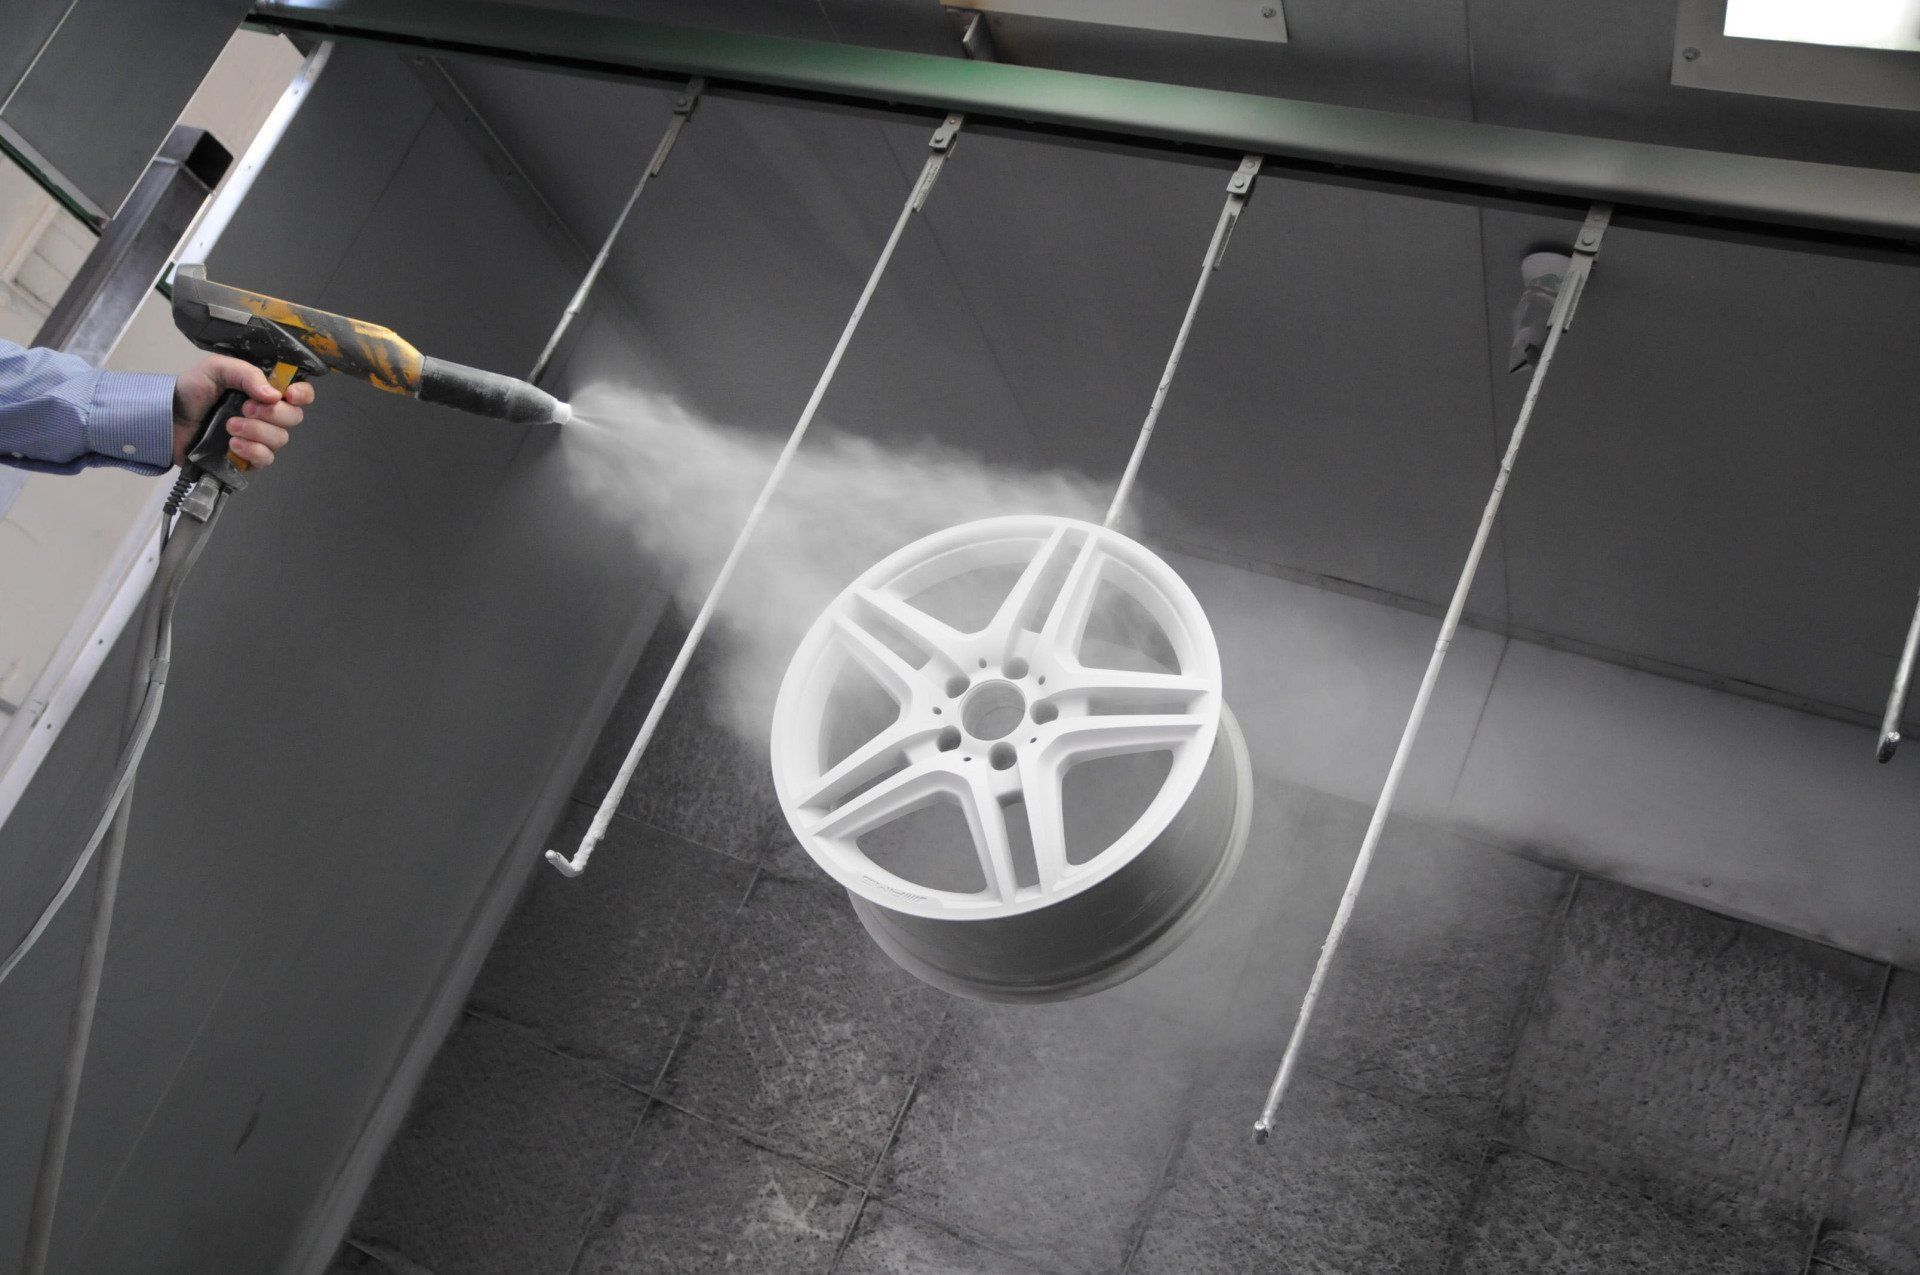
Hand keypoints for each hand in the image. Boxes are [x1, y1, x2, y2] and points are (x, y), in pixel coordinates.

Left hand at [171, 355, 314, 467]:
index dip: (302, 395)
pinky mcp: (247, 460)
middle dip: (272, 414)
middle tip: (244, 408)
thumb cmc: (191, 390)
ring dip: (256, 432)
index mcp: (264, 391)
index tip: (289, 395)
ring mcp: (259, 439)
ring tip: (229, 426)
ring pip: (280, 440)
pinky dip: (252, 451)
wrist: (166, 419)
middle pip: (294, 418)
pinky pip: (265, 459)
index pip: (299, 394)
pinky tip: (232, 445)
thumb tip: (274, 395)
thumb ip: (246, 374)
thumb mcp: (216, 368)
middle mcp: (267, 415)